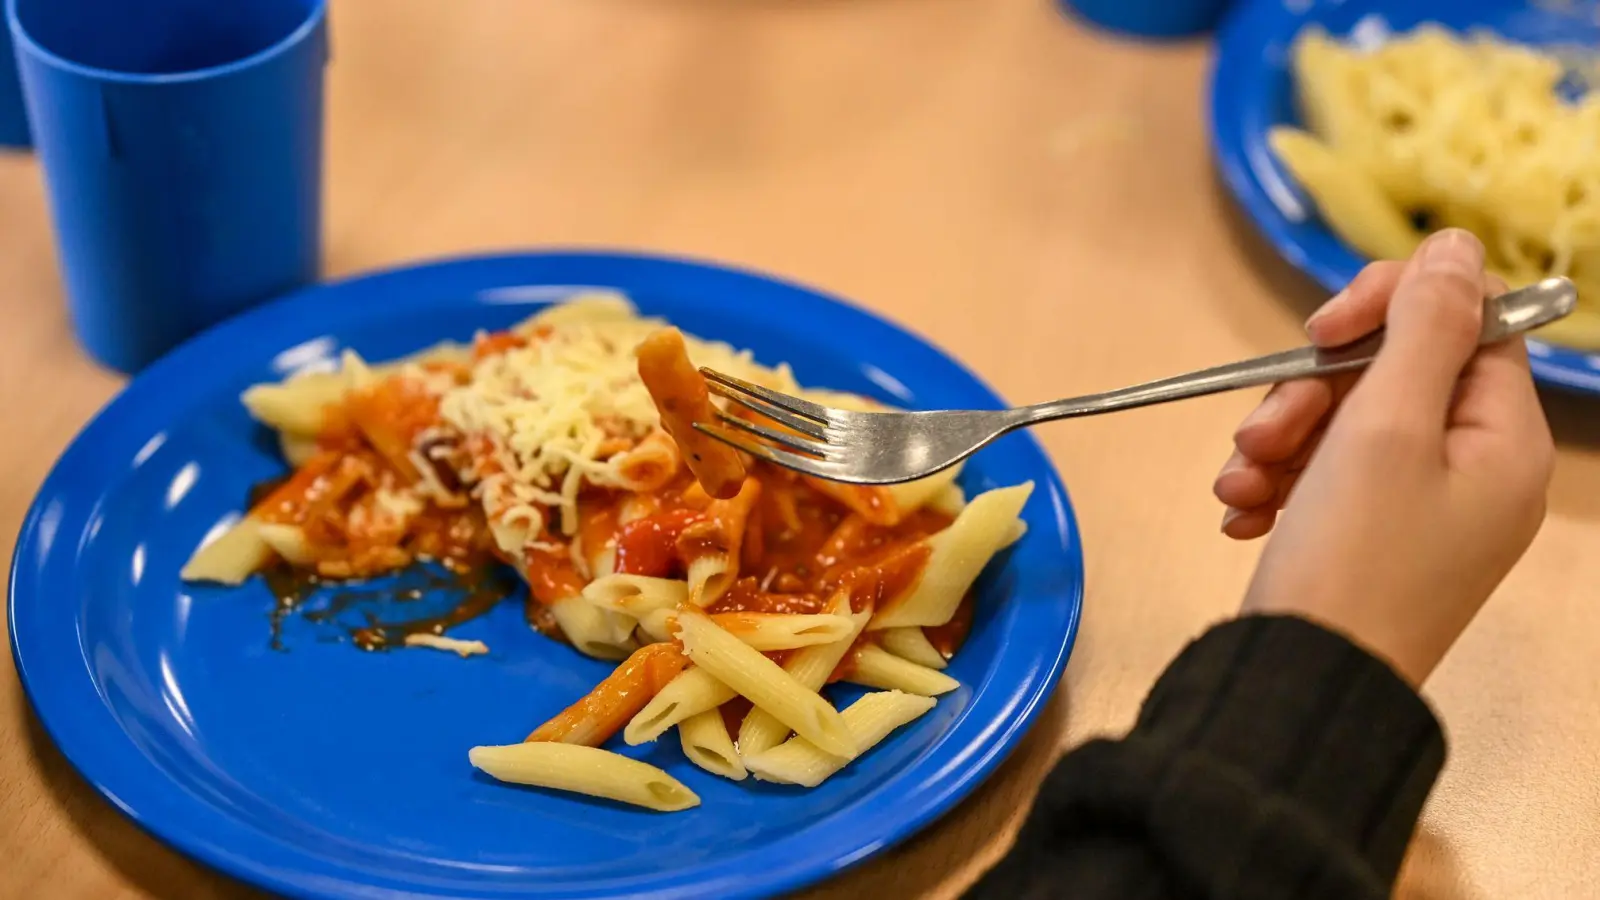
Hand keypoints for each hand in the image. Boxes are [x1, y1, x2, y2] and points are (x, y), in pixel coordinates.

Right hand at [1215, 229, 1554, 684]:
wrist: (1302, 685)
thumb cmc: (1351, 559)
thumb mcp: (1384, 427)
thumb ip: (1423, 327)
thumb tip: (1456, 244)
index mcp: (1505, 441)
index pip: (1464, 323)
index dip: (1387, 310)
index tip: (1316, 331)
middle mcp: (1476, 471)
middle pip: (1393, 375)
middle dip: (1311, 392)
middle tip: (1258, 431)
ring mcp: (1424, 510)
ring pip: (1347, 424)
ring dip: (1281, 438)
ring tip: (1237, 482)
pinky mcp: (1373, 540)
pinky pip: (1327, 476)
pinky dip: (1280, 481)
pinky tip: (1241, 509)